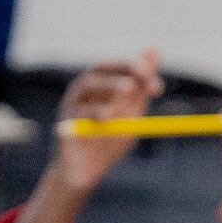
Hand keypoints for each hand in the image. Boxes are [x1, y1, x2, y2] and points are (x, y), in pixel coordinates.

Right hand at [9, 51, 163, 222]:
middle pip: (103, 67)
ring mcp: (72, 103)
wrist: (85, 172)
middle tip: (143, 74)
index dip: (140, 70)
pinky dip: (98, 112)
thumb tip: (154, 50)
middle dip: (124, 68)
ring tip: (127, 89)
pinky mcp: (65, 120)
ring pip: (89, 84)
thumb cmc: (108, 141)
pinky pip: (81, 111)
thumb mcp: (131, 112)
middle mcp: (85, 89)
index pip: (121, 67)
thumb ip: (141, 86)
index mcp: (102, 85)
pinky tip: (110, 118)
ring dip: (110, 84)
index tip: (157, 86)